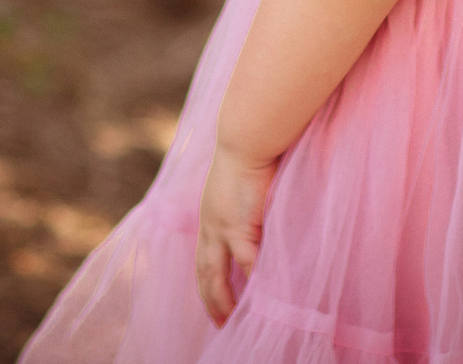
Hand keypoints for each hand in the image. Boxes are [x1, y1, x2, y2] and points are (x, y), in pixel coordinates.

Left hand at [194, 143, 275, 324]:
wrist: (248, 139)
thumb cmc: (252, 156)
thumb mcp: (242, 188)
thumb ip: (247, 210)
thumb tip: (257, 224)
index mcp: (210, 215)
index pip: (204, 256)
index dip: (207, 280)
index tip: (213, 299)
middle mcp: (210, 225)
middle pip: (204, 271)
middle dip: (210, 299)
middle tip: (218, 323)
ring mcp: (222, 228)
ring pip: (218, 274)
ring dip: (223, 300)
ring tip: (230, 321)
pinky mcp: (239, 227)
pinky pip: (246, 264)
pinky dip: (252, 284)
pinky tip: (258, 301)